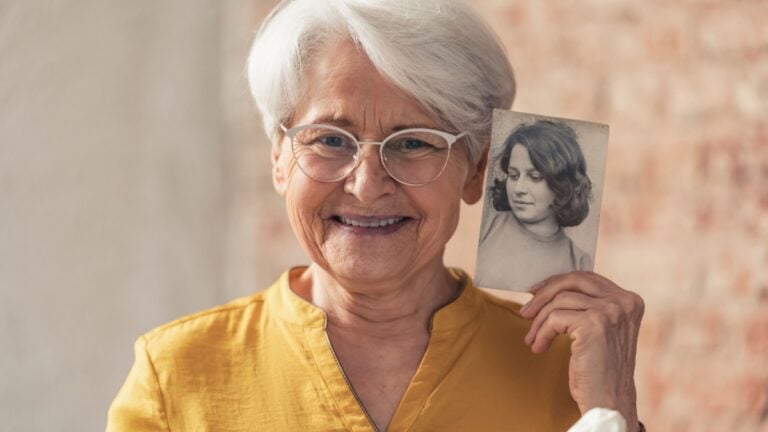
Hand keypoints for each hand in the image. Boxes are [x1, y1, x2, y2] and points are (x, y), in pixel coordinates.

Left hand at [519, 271, 643, 430]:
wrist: (608, 402)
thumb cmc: (600, 370)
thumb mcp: (600, 330)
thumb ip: (588, 306)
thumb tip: (549, 288)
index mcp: (629, 301)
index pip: (587, 278)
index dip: (557, 282)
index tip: (536, 292)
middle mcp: (623, 302)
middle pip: (573, 280)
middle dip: (544, 294)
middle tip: (525, 311)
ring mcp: (610, 312)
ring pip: (559, 300)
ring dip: (539, 321)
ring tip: (533, 339)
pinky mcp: (594, 325)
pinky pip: (555, 318)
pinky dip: (542, 333)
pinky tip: (539, 347)